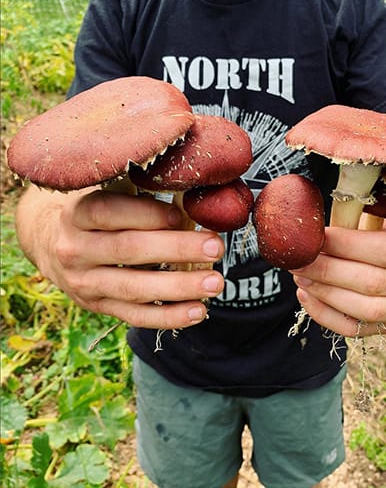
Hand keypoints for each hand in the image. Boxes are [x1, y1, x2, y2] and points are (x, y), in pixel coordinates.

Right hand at [25, 189, 224, 328]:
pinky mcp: (98, 306)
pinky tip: (199, 311)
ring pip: (134, 288)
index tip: (182, 214)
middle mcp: (75, 249)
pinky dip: (169, 316)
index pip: (109, 211)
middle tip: (215, 247)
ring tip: (215, 283)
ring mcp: (85, 282)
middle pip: (128, 250)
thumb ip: (142, 190)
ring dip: (179, 287)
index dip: (147, 213)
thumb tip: (194, 194)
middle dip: (176, 249)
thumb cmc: (97, 213)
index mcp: (77, 213)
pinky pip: (136, 316)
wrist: (49, 244)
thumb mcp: (108, 192)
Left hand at [290, 225, 385, 336]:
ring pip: (364, 309)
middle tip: (300, 259)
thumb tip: (314, 230)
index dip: (347, 245)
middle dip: (328, 270)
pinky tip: (307, 296)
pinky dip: (325, 314)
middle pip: (373, 283)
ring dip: (325, 293)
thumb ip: (358, 220)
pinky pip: (355, 329)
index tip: (317, 237)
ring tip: (300, 276)